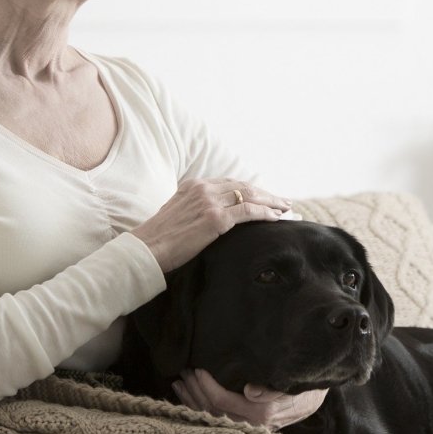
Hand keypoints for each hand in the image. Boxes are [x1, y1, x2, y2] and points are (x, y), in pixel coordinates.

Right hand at [131, 178, 291, 272]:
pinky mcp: (215, 218)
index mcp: (193, 185)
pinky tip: (277, 218)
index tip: (265, 196)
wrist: (145, 250)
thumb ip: (194, 209)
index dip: (251, 189)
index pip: (231, 183)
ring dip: (272, 202)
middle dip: (267, 194)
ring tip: (287, 209)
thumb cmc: (159, 239)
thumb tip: (209, 217)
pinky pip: (249, 212)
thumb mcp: (176, 214)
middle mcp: (203, 188)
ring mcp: (209, 201)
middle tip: (284, 202)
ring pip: (251, 196)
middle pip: (244, 187)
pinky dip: (266, 213)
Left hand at [173, 368, 327, 430]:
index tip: (198, 369)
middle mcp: (252, 425)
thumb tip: (250, 392)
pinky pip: (215, 418)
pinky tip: (186, 394)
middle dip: (195, 390)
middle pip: (213, 410)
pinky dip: (198, 406)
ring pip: (211, 416)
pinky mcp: (245, 425)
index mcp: (262, 414)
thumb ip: (273, 388)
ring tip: (180, 381)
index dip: (208, 387)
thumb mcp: (295, 383)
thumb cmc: (306, 386)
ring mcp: (247, 428)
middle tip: (185, 370)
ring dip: (192, 399)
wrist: (316, 398)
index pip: (224, 402)